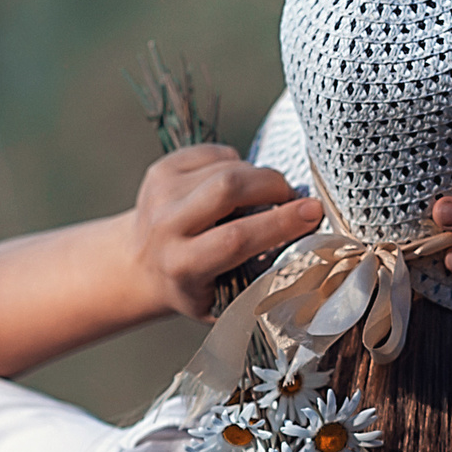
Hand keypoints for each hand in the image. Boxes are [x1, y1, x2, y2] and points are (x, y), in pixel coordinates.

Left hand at [130, 145, 322, 320]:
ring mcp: (161, 193)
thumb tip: (308, 246)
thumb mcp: (224, 298)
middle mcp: (167, 227)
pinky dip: (237, 164)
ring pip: (227, 166)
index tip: (313, 212)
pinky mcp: (162, 169)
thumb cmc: (192, 285)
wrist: (138, 265)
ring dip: (257, 176)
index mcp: (184, 265)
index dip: (281, 222)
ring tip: (262, 196)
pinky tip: (233, 186)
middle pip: (229, 188)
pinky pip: (216, 153)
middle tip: (291, 197)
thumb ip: (260, 278)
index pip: (237, 238)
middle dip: (273, 185)